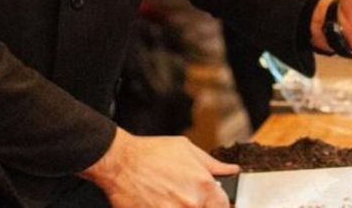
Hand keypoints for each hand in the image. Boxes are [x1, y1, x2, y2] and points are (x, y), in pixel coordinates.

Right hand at [79, 127, 238, 207]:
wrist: (120, 163)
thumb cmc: (152, 153)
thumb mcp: (187, 149)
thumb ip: (212, 164)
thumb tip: (231, 170)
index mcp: (203, 185)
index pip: (224, 205)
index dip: (221, 204)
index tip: (216, 202)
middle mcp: (190, 203)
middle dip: (199, 204)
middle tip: (183, 194)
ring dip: (182, 206)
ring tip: (169, 196)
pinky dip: (165, 207)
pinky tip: (158, 201)